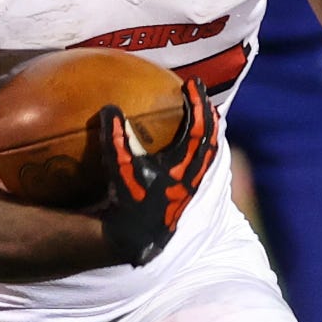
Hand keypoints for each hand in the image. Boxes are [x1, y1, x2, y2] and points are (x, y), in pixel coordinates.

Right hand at [90, 83, 220, 267]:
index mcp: (184, 166)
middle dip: (208, 113)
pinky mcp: (187, 192)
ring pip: (210, 151)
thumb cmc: (129, 202)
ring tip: (204, 113)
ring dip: (209, 130)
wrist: (138, 238)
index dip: (197, 103)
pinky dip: (202, 145)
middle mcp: (194, 174)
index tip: (192, 83)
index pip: (198, 128)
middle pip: (212, 138)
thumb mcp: (120, 168)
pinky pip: (203, 162)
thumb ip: (115, 138)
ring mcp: (193, 184)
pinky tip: (192, 142)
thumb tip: (109, 108)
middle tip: (201, 93)